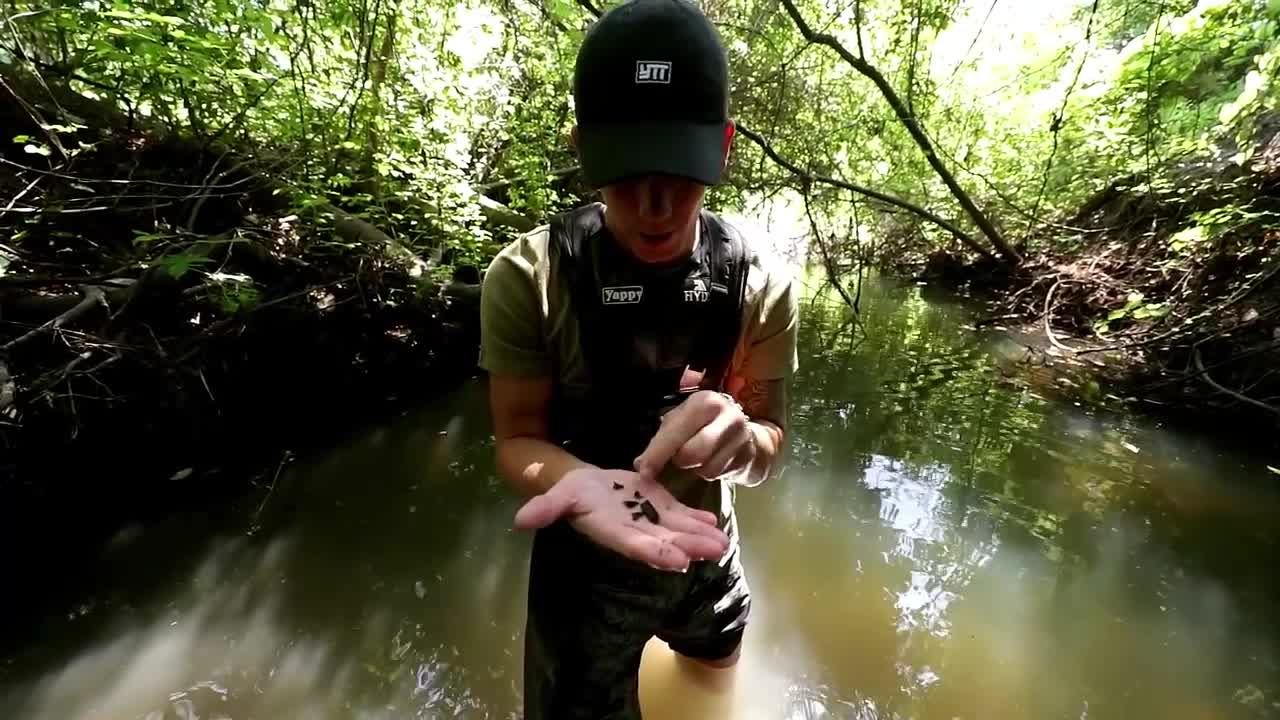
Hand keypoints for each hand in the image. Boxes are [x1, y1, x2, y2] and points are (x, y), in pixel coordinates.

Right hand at [512, 466, 729, 571]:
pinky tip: (714, 523)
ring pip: (678, 531)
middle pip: (665, 542)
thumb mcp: (558, 496)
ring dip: (700, 537)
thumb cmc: (571, 492)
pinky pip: (681, 516)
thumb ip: (545, 508)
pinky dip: (697, 519)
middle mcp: (636, 532)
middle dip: (689, 547)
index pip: (636, 546)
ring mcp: (651, 521)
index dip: (656, 553)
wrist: (585, 485)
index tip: (677, 560)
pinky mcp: (660, 508)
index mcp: (613, 532)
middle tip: (715, 551)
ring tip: (722, 541)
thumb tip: (519, 520)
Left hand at [633, 390, 755, 481]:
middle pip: (691, 453)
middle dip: (678, 461)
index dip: (656, 453)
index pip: (676, 432)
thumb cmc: (706, 423)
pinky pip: (717, 475)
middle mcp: (726, 416)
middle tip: (676, 458)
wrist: (748, 433)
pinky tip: (710, 461)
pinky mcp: (747, 457)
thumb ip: (662, 437)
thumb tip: (640, 463)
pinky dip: (707, 472)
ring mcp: (740, 437)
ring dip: (694, 468)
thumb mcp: (684, 418)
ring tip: (696, 457)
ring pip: (705, 468)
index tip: (643, 470)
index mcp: (704, 401)